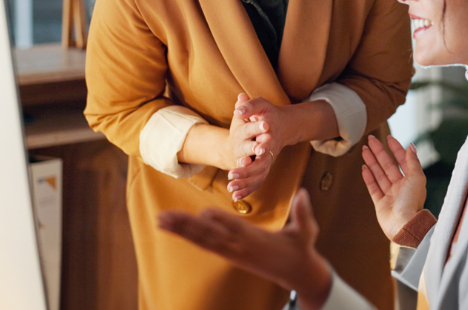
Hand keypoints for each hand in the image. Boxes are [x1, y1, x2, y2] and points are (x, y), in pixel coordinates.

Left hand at [158, 189, 333, 309]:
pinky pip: (206, 245)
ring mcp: (234, 253)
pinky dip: (189, 236)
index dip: (220, 220)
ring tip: (161, 221)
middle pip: (210, 235)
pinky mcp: (231, 255)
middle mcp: (241, 247)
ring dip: (181, 230)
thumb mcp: (306, 231)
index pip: (235, 228)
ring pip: (203, 240)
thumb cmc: (301, 249)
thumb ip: (303, 213)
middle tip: (164, 216)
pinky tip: (175, 230)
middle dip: (186, 225)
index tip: (203, 212)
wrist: (298, 274)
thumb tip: (304, 194)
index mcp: (257, 239)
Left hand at [227, 96, 290, 199]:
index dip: (260, 148)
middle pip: (262, 164)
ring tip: (230, 188)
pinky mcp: (265, 168)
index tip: (248, 154)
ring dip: (245, 184)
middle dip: (247, 171)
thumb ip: (249, 105)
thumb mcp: (260, 104)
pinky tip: (235, 198)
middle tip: (231, 174)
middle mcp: (270, 151)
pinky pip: (257, 182)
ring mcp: (268, 161)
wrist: (283, 125)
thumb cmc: (268, 113)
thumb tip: (238, 105)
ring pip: (259, 176)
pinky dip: (247, 190)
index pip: (266, 143)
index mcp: (270, 135)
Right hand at [360, 135, 426, 240]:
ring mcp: (389, 195)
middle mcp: (400, 186)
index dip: (396, 148)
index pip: (402, 160)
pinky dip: (368, 177)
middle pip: (387, 165)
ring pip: (379, 174)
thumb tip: (411, 145)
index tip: (388, 137)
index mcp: (410, 180)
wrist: (405, 225)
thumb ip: (412, 161)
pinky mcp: (380, 203)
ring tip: (364, 150)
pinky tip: (364, 167)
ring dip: (371, 161)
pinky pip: (373, 187)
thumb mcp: (416, 178)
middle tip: (370, 139)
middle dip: (379, 152)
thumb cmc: (412, 202)